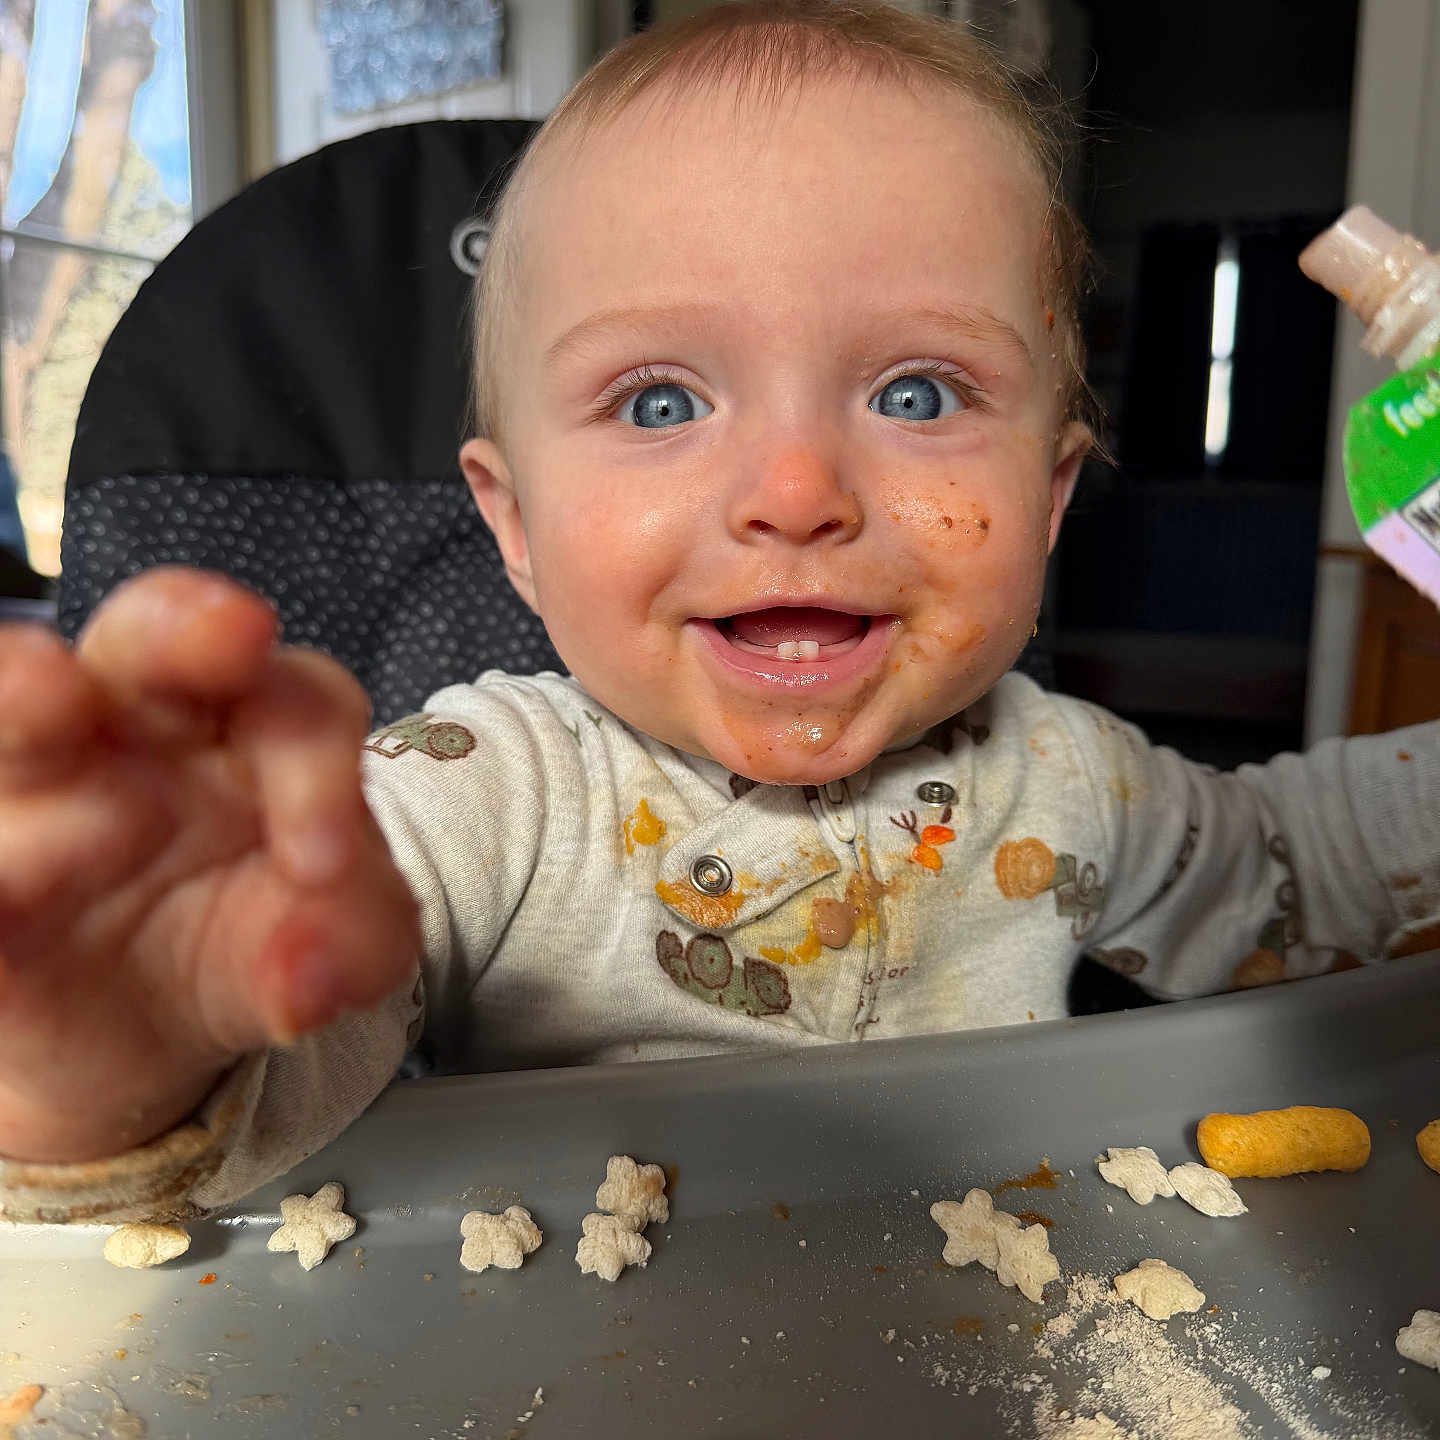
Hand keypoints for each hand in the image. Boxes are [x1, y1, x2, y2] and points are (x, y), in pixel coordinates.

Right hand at [0, 569, 419, 1162]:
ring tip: (48, 699)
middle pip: (152, 633)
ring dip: (28, 694)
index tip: (322, 867)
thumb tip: (312, 977)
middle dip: (180, 627)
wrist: (153, 1045)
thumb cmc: (261, 952)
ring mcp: (37, 779)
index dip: (314, 758)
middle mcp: (137, 723)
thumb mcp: (342, 951)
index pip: (298, 697)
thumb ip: (357, 939)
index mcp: (255, 726)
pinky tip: (7, 883)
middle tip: (227, 634)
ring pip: (22, 701)